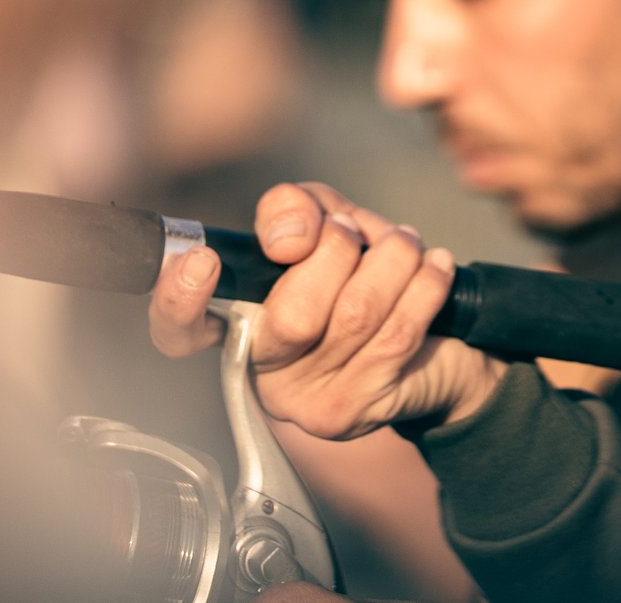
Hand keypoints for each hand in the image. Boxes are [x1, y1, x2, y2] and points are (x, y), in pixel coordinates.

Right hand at [145, 181, 503, 439]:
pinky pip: (398, 335)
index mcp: (239, 326)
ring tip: (405, 243)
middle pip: (294, 315)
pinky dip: (424, 286)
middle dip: (338, 252)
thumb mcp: (326, 224)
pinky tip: (435, 265)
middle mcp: (264, 372)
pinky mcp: (359, 412)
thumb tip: (290, 235)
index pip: (180, 330)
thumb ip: (296, 208)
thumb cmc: (366, 276)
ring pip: (356, 316)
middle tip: (357, 233)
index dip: (178, 299)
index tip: (203, 260)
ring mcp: (308, 402)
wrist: (442, 344)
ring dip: (393, 260)